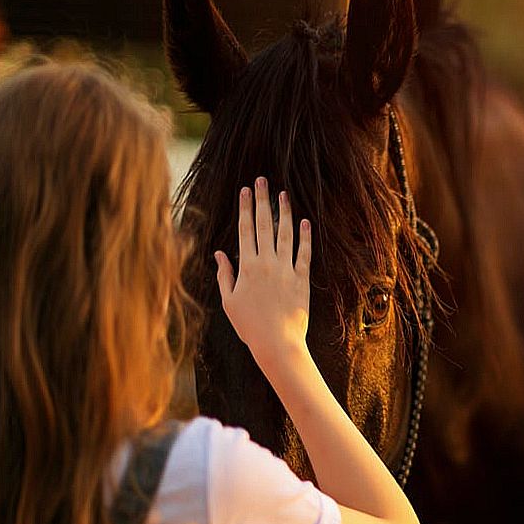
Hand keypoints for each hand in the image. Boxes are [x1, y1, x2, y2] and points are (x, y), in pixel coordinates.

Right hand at [215, 177, 312, 375]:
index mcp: (247, 266)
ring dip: (284, 213)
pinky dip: (305, 237)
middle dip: (261, 201)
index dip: (244, 207)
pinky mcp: (302, 279)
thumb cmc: (250, 326)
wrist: (277, 343)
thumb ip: (225, 275)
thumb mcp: (230, 301)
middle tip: (261, 180)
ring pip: (285, 234)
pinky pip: (304, 253)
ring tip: (283, 194)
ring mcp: (286, 270)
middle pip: (263, 225)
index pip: (244, 229)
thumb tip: (219, 254)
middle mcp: (267, 263)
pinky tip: (305, 222)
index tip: (244, 190)